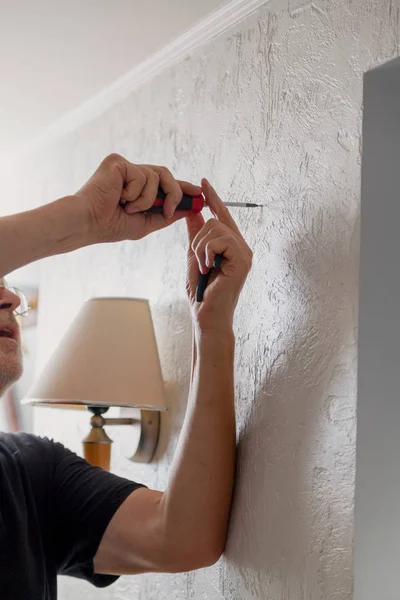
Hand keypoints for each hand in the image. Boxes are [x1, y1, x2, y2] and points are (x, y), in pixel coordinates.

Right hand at [75, 154, 201, 242]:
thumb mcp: (146, 223)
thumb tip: (189, 209)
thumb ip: (166, 214)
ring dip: (147, 199)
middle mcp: (131, 173)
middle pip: (166, 175)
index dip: (182, 187)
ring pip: (156, 176)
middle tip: (167, 208)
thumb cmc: (112, 226)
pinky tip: (119, 198)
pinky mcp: (117, 161)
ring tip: (128, 207)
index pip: (164, 182)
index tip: (198, 193)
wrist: (90, 223)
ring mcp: (124, 166)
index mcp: (137, 187)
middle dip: (174, 193)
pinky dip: (135, 193)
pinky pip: (142, 175)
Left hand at [186, 179, 252, 331]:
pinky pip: (220, 240)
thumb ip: (195, 234)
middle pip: (216, 219)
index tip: (203, 182)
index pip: (222, 214)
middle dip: (199, 238)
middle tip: (198, 260)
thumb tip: (194, 210)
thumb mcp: (194, 256)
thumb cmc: (201, 291)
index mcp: (232, 244)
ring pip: (215, 228)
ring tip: (203, 267)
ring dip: (200, 248)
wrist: (206, 315)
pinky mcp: (242, 260)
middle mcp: (242, 246)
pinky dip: (207, 253)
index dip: (213, 198)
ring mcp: (244, 253)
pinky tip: (208, 268)